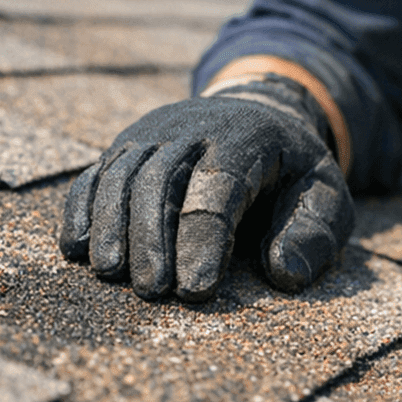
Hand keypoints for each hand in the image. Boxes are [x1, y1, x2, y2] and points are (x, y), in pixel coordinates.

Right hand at [58, 74, 353, 301]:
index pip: (220, 184)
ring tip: (110, 274)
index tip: (196, 289)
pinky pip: (96, 173)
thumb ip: (314, 232)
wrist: (258, 110)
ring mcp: (152, 133)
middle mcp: (192, 127)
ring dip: (112, 224)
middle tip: (151, 292)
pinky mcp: (126, 146)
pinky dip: (80, 208)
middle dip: (153, 236)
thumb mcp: (327, 193)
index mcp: (248, 136)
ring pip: (123, 172)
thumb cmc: (293, 169)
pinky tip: (75, 248)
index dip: (205, 237)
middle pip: (162, 177)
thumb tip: (284, 275)